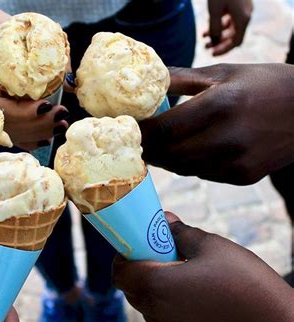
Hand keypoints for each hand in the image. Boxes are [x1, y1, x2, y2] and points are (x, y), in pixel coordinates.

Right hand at [0, 1, 68, 148]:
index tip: (47, 106)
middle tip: (62, 116)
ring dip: (38, 132)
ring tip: (60, 125)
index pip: (3, 110)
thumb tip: (69, 82)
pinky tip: (46, 138)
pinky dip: (29, 139)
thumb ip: (38, 58)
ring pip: (12, 132)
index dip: (26, 114)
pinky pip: (11, 133)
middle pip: (10, 125)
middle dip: (38, 124)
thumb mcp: (11, 37)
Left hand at [113, 213, 293, 321]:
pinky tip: (195, 296)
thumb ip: (179, 232)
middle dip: (140, 270)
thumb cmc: (242, 280)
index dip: (124, 256)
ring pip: (147, 306)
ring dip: (154, 289)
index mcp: (155, 286)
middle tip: (163, 257)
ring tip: (182, 275)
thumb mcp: (210, 245)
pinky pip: (165, 320)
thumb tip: (164, 219)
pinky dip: (169, 306)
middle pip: (131, 289)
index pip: (119, 272)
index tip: (139, 246)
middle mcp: (155, 312)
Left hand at [140, 63, 293, 184]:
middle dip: (148, 149)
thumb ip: (181, 79)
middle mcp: (228, 139)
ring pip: (182, 168)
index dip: (141, 134)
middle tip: (136, 142)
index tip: (127, 131)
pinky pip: (201, 174)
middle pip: (169, 154)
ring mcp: (236, 162)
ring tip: (157, 147)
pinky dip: (187, 165)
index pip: (164, 130)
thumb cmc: (265, 85)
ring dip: (165, 159)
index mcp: (221, 106)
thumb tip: (145, 82)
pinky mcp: (243, 177)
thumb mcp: (224, 73)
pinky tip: (187, 152)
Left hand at [205, 0, 252, 55]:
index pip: (236, 42)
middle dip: (218, 42)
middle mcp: (246, 15)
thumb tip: (215, 41)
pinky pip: (231, 18)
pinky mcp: (240, 3)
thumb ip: (214, 28)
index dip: (223, 50)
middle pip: (233, 36)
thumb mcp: (214, 10)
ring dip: (217, 33)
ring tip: (203, 35)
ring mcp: (244, 8)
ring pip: (231, 27)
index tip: (211, 54)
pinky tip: (209, 22)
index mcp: (243, 19)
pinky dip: (220, 22)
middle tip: (205, 47)